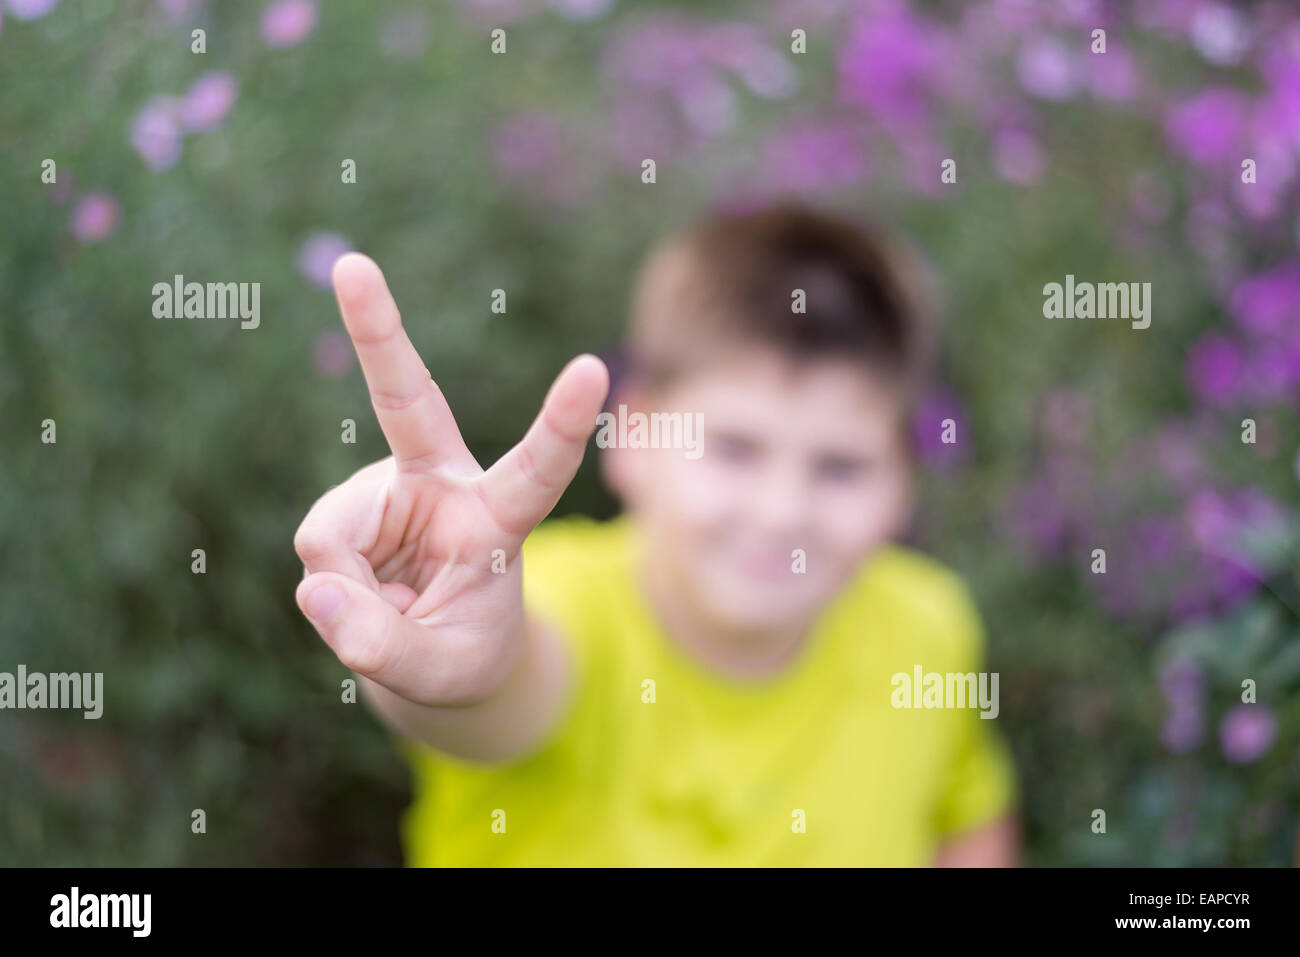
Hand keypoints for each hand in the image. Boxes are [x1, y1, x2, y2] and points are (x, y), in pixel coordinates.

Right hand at [293, 253, 608, 706]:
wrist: (439, 648)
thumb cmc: (462, 653)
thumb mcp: (441, 671)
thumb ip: (384, 645)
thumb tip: (313, 589)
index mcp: (500, 518)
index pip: (537, 470)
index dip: (560, 425)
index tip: (592, 368)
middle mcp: (444, 485)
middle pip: (408, 402)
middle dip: (378, 334)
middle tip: (353, 266)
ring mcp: (388, 490)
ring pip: (335, 538)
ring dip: (349, 595)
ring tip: (390, 615)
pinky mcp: (348, 508)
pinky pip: (318, 554)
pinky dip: (331, 595)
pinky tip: (363, 598)